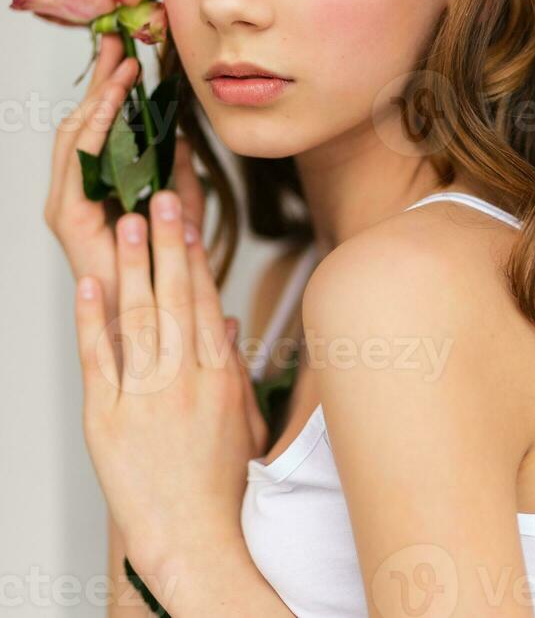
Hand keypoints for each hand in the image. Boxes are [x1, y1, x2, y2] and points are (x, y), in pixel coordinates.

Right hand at [44, 33, 205, 373]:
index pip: (98, 129)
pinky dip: (94, 127)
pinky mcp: (70, 218)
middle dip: (100, 83)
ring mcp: (68, 204)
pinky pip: (79, 161)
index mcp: (98, 189)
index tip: (130, 56)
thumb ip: (177, 172)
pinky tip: (112, 101)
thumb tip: (178, 132)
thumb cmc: (171, 269)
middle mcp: (75, 194)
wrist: (162, 319)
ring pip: (74, 137)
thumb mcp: (180, 208)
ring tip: (121, 66)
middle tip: (118, 45)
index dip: (112, 91)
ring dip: (99, 97)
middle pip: (80, 124)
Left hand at [73, 187, 268, 577]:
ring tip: (126, 224)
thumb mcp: (243, 418)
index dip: (196, 257)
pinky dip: (92, 319)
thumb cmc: (222, 479)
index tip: (188, 222)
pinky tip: (88, 285)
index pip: (206, 302)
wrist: (196, 536)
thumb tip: (231, 320)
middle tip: (160, 200)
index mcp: (219, 376)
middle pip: (175, 298)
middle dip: (167, 244)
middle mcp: (184, 379)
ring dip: (131, 267)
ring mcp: (144, 397)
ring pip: (138, 318)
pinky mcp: (106, 418)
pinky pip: (99, 359)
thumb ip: (236, 364)